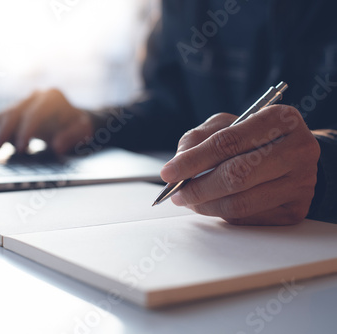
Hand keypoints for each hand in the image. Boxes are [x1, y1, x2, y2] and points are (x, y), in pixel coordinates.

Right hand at [0, 88, 92, 154]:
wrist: (72, 119)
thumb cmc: (78, 126)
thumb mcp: (82, 131)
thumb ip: (71, 137)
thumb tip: (57, 147)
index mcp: (53, 97)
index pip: (34, 114)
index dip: (25, 132)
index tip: (20, 149)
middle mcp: (36, 95)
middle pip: (14, 112)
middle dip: (5, 131)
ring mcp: (25, 100)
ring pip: (5, 114)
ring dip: (2, 132)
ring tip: (1, 149)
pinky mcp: (17, 108)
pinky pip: (3, 118)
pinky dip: (3, 131)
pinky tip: (10, 144)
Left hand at [160, 105, 320, 224]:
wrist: (294, 156)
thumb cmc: (254, 138)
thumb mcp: (227, 125)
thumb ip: (198, 139)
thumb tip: (177, 166)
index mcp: (279, 119)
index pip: (228, 142)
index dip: (193, 160)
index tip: (168, 172)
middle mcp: (298, 149)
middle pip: (236, 175)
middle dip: (198, 188)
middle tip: (176, 194)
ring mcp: (301, 182)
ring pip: (241, 203)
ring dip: (206, 206)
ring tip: (189, 201)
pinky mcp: (296, 209)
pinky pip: (249, 218)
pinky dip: (223, 214)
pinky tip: (213, 205)